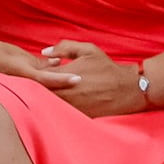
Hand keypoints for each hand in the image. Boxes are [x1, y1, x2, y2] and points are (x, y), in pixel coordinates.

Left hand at [32, 43, 147, 119]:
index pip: (39, 76)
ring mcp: (71, 106)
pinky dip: (58, 107)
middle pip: (41, 92)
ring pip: (49, 103)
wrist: (128, 89)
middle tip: (40, 83)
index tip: (37, 71)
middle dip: (38, 87)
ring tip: (52, 91)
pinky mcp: (78, 115)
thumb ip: (64, 47)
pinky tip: (63, 101)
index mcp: (65, 74)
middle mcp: (66, 92)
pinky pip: (62, 112)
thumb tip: (44, 52)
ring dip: (46, 98)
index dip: (35, 74)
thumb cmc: (107, 67)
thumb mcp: (88, 50)